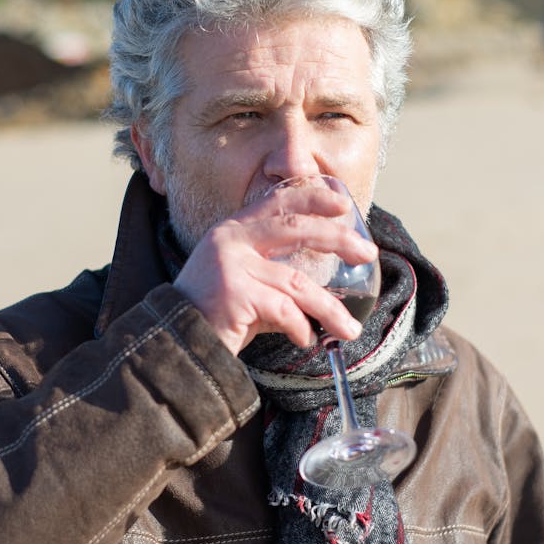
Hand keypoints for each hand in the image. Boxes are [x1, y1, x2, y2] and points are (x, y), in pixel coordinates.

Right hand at [173, 185, 377, 354]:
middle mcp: (230, 240)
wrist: (176, 344)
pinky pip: (284, 310)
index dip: (313, 198)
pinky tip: (306, 340)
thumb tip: (322, 290)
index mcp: (233, 231)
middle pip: (295, 228)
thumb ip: (275, 276)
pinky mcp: (235, 294)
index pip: (278, 202)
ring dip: (329, 308)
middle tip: (367, 253)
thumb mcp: (244, 284)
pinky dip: (301, 328)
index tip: (343, 204)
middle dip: (337, 239)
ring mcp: (231, 265)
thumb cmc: (213, 317)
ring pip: (297, 282)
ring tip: (349, 329)